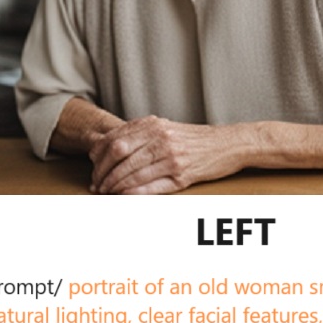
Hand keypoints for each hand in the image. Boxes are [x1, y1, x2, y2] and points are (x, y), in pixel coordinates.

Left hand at [87, 116, 246, 193]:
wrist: (228, 144)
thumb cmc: (196, 139)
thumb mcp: (167, 128)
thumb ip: (140, 133)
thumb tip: (107, 145)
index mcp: (155, 125)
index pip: (115, 140)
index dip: (98, 156)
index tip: (93, 166)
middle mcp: (161, 139)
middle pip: (119, 156)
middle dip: (102, 173)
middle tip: (96, 184)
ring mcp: (172, 157)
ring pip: (131, 174)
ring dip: (114, 186)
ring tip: (107, 193)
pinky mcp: (182, 175)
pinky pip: (150, 187)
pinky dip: (133, 193)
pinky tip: (124, 197)